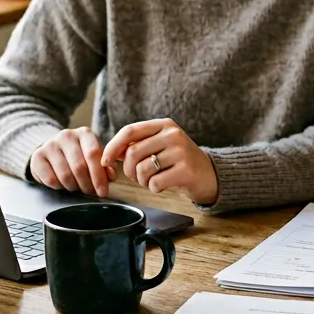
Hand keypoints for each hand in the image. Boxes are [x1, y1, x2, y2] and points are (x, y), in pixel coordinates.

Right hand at [30, 127, 116, 196]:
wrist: (53, 150)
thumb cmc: (79, 155)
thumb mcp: (94, 157)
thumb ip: (105, 166)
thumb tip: (110, 176)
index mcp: (85, 133)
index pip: (93, 154)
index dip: (99, 176)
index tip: (103, 191)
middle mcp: (67, 135)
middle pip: (79, 166)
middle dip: (87, 185)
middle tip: (91, 192)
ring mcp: (50, 145)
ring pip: (65, 175)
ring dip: (74, 187)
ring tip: (77, 187)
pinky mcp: (37, 156)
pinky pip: (50, 179)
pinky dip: (59, 187)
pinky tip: (63, 184)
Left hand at [100, 118, 217, 204]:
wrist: (209, 174)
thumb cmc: (179, 161)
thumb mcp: (161, 145)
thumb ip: (138, 145)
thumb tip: (111, 153)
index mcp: (164, 125)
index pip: (130, 131)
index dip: (113, 146)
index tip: (105, 161)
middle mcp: (173, 135)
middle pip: (133, 153)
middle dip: (129, 170)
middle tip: (137, 176)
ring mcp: (181, 152)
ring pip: (142, 170)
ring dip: (142, 181)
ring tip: (153, 180)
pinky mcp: (185, 171)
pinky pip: (154, 183)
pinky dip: (154, 188)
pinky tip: (165, 184)